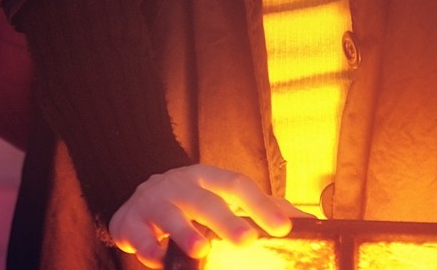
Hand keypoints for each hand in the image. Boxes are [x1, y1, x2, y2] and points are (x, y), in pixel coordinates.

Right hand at [108, 165, 297, 267]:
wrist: (137, 201)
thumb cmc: (190, 202)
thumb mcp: (222, 197)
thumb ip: (259, 207)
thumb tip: (306, 220)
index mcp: (207, 178)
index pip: (237, 184)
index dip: (260, 204)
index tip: (283, 227)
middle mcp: (180, 184)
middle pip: (204, 199)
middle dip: (225, 219)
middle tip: (247, 240)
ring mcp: (153, 200)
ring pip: (170, 213)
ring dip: (184, 231)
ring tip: (201, 250)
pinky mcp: (129, 220)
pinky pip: (137, 232)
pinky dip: (147, 245)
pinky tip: (157, 258)